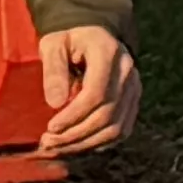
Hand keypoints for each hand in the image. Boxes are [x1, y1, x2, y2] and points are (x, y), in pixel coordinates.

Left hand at [36, 26, 139, 156]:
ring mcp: (134, 89)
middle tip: (48, 143)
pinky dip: (98, 143)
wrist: (92, 34)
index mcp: (108, 53)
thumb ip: (53, 69)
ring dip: (85, 143)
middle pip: (107, 115)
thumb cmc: (68, 39)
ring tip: (57, 148)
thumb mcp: (53, 44)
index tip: (51, 127)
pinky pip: (120, 131)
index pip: (97, 93)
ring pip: (116, 128)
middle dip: (76, 134)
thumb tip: (55, 103)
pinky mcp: (132, 102)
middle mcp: (127, 72)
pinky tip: (75, 145)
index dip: (74, 115)